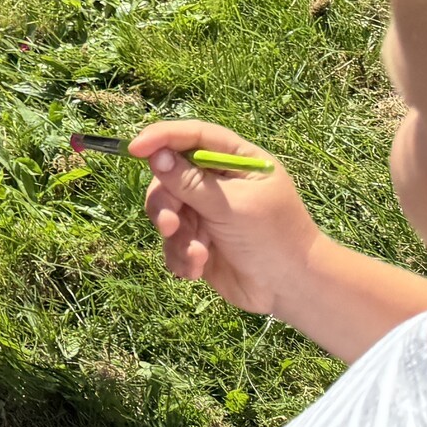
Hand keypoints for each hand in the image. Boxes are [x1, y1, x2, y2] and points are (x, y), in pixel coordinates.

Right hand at [128, 120, 321, 318]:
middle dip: (166, 204)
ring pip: (166, 211)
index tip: (135, 149)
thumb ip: (191, 182)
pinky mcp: (197, 241)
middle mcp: (217, 182)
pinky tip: (197, 269)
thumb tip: (155, 155)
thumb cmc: (273, 238)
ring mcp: (205, 212)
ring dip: (176, 236)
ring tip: (197, 256)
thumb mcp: (231, 206)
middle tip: (170, 225)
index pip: (193, 136)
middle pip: (169, 176)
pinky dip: (180, 256)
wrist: (291, 290)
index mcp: (236, 161)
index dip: (162, 138)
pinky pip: (171, 241)